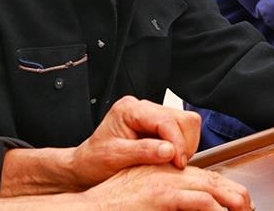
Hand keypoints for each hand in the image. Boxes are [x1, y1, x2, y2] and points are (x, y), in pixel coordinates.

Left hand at [68, 96, 201, 188]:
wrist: (86, 166)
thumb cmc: (94, 161)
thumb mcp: (114, 158)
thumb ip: (143, 151)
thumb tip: (170, 150)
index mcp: (129, 109)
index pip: (166, 120)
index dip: (177, 142)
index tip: (178, 162)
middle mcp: (144, 107)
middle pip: (183, 118)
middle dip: (184, 143)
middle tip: (176, 164)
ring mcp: (153, 115)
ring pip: (187, 124)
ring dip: (185, 145)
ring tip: (172, 162)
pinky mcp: (160, 125)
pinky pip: (183, 131)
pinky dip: (182, 146)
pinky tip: (169, 158)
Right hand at [80, 165, 252, 210]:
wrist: (84, 209)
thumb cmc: (110, 207)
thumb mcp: (143, 198)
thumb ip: (167, 200)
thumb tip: (193, 206)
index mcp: (165, 173)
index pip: (204, 178)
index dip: (226, 190)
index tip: (240, 203)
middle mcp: (168, 174)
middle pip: (212, 180)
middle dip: (235, 195)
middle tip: (249, 208)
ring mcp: (165, 183)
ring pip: (211, 187)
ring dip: (231, 202)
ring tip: (244, 210)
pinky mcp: (161, 196)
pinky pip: (198, 200)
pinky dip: (214, 208)